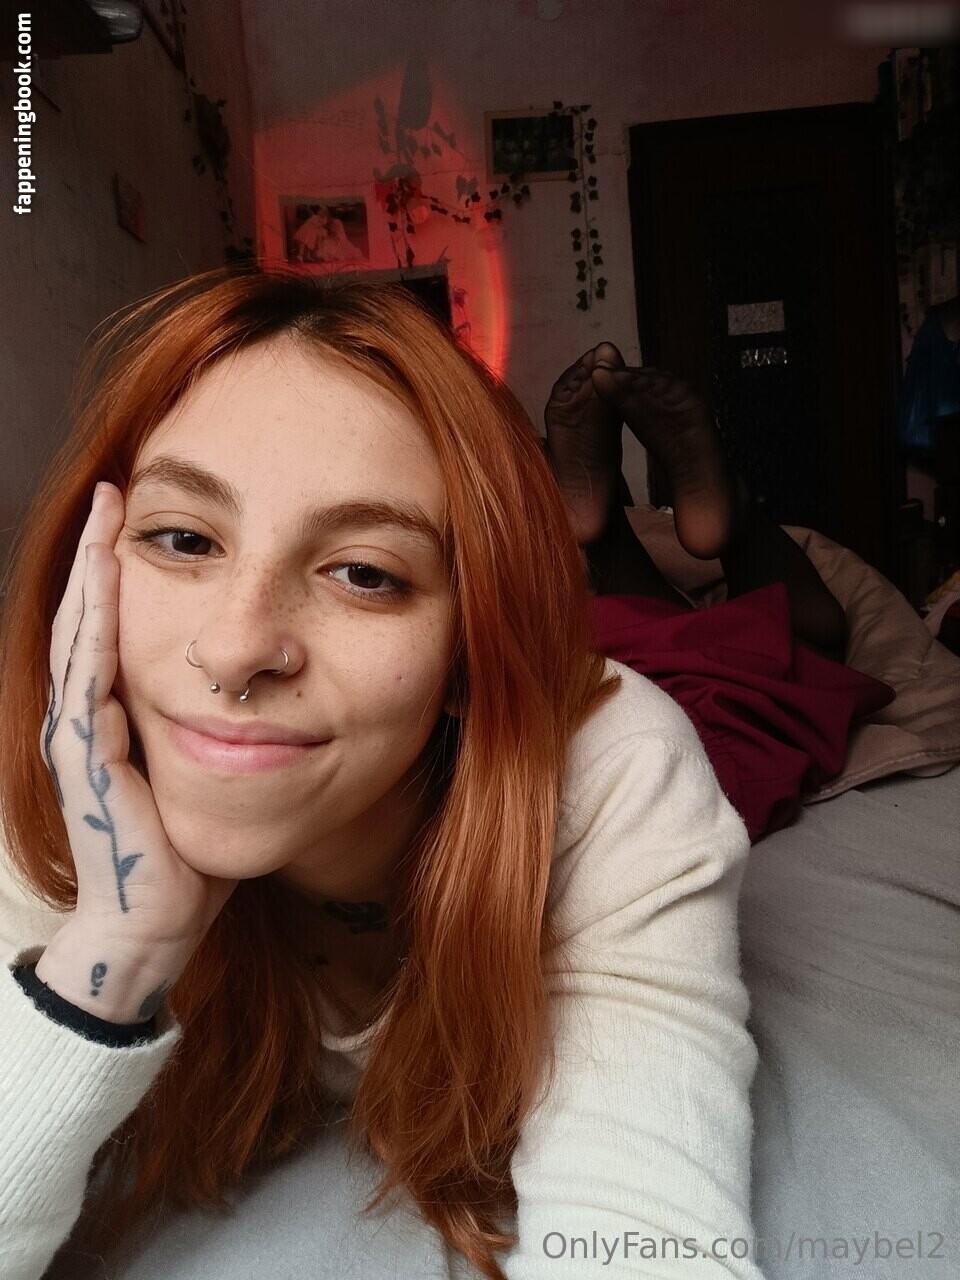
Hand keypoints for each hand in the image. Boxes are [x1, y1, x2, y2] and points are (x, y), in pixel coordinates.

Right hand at [41, 482, 238, 951]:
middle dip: (101, 554)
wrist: (160, 922)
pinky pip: (88, 677)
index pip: (113, 628)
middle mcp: (87, 718)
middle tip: (116, 492)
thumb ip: (222, 727)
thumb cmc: (191, 854)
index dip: (121, 573)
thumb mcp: (211, 771)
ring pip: (81, 635)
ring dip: (93, 573)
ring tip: (108, 514)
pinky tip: (108, 580)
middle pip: (89, 617)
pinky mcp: (83, 757)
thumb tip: (266, 687)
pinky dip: (96, 624)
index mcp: (114, 719)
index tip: (142, 516)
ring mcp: (78, 735)